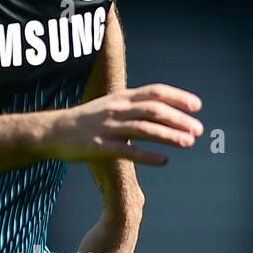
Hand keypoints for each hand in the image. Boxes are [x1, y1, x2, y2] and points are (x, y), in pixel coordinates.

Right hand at [47, 84, 201, 165]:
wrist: (53, 131)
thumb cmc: (86, 120)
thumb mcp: (109, 105)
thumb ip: (134, 106)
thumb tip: (165, 112)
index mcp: (121, 97)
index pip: (155, 92)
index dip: (178, 97)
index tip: (197, 107)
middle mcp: (116, 110)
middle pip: (154, 110)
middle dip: (179, 119)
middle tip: (199, 130)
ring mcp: (107, 128)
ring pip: (144, 129)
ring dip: (169, 136)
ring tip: (188, 143)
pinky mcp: (99, 147)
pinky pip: (127, 151)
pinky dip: (148, 155)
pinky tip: (164, 161)